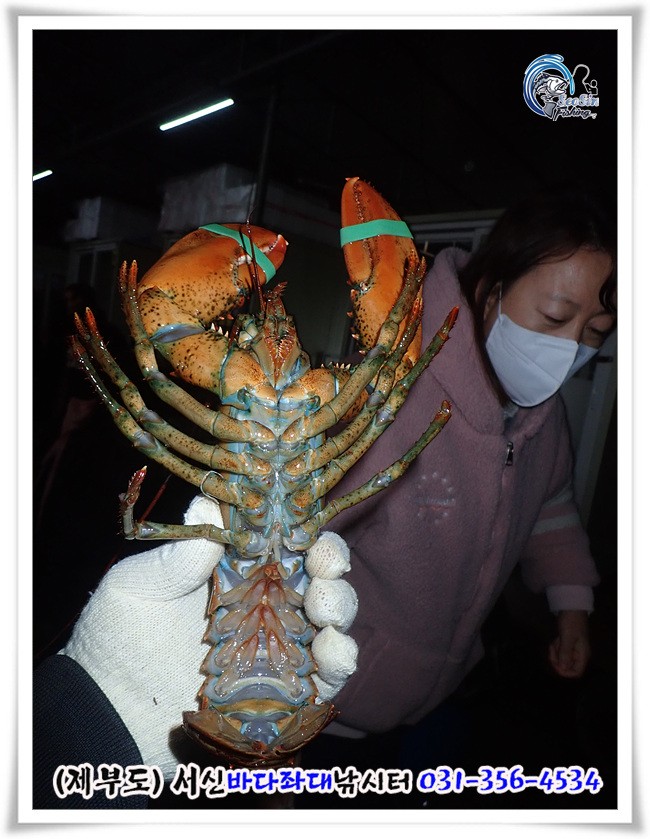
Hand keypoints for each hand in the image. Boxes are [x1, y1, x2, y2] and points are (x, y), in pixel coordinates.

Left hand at [62, 498, 356, 776]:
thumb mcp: (138, 586)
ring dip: (341, 611)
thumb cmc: (116, 640)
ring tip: (325, 614)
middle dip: (333, 569)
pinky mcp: (282, 695)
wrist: (104, 715)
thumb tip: (209, 501)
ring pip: (332, 622)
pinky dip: (340, 662)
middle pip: (319, 578)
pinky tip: (332, 652)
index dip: (306, 533)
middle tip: (325, 574)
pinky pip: (326, 677)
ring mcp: (275, 651)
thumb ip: (180, 553)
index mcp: (233, 574)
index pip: (284, 543)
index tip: (307, 533)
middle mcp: (262, 608)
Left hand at [548, 610, 590, 677]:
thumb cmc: (571, 622)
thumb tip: (563, 669)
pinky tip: (555, 639)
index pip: (576, 672)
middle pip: (567, 666)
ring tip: (554, 641)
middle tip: (551, 648)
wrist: (571, 607)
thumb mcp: (567, 637)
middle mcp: (579, 654)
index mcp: (583, 654)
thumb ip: (565, 653)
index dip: (565, 672)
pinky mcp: (568, 643)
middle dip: (557, 660)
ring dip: (555, 652)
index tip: (555, 664)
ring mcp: (573, 648)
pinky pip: (560, 651)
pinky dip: (556, 647)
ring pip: (562, 658)